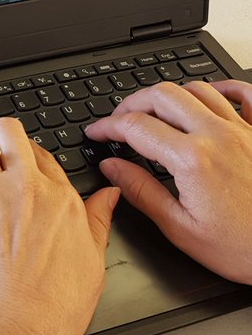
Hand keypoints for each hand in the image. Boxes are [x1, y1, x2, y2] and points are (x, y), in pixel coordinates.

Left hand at [0, 118, 119, 334]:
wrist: (15, 325)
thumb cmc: (54, 304)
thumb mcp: (93, 261)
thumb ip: (98, 221)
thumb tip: (110, 196)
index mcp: (59, 197)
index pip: (42, 153)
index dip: (28, 152)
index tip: (20, 160)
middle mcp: (25, 187)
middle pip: (8, 132)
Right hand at [85, 79, 251, 284]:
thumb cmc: (243, 248)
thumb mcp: (181, 228)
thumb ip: (142, 192)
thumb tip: (112, 168)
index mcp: (192, 160)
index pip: (137, 127)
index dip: (109, 126)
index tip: (97, 132)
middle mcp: (217, 136)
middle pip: (164, 95)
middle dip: (133, 102)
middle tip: (119, 118)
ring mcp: (244, 130)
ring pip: (198, 88)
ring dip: (171, 94)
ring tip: (156, 109)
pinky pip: (244, 93)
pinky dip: (222, 87)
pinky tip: (210, 95)